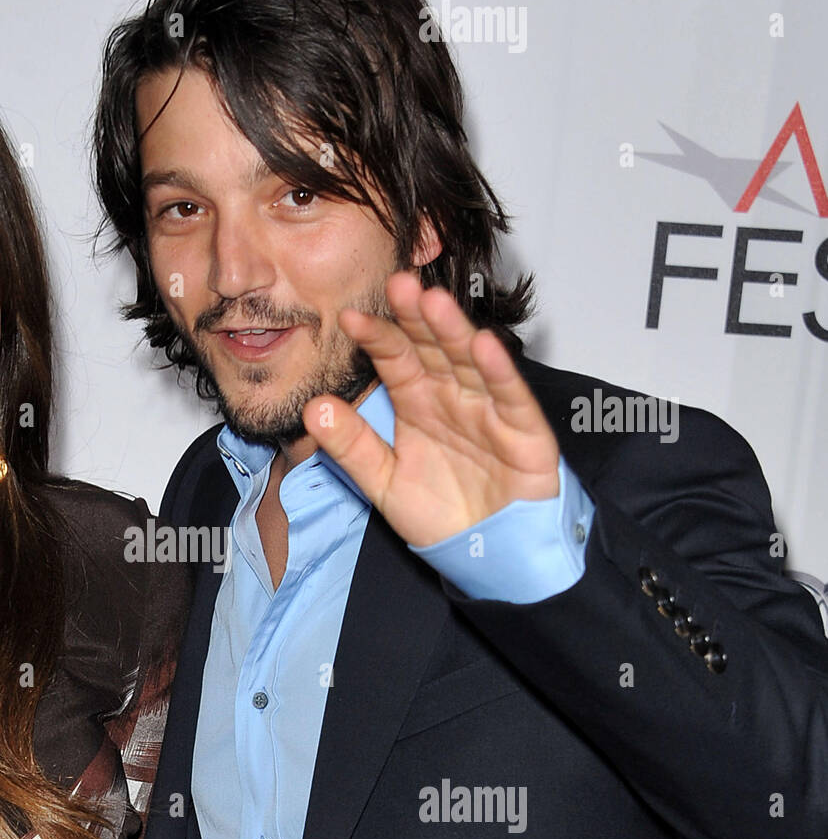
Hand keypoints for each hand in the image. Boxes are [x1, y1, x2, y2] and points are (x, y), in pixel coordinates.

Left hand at [303, 272, 559, 548]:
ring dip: (453, 331)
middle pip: (432, 348)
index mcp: (417, 402)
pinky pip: (509, 396)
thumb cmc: (441, 513)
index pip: (395, 359)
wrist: (488, 554)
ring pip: (469, 361)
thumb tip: (314, 409)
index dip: (376, 338)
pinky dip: (498, 372)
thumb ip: (351, 447)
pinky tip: (483, 345)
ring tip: (432, 302)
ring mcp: (488, 408)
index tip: (350, 319)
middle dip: (415, 317)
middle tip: (396, 283)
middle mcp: (452, 396)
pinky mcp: (523, 429)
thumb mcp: (383, 482)